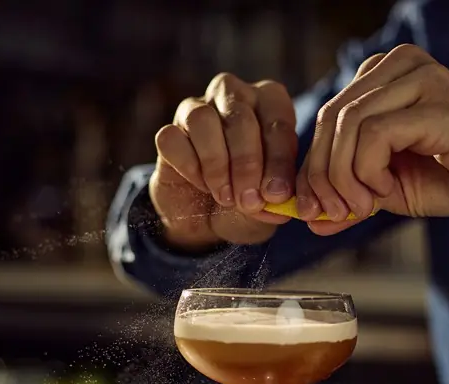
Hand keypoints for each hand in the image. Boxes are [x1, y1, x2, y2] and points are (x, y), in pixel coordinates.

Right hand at [150, 74, 297, 248]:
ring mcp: (196, 109)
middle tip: (249, 201)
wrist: (208, 222)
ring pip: (202, 120)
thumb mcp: (272, 203)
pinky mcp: (169, 132)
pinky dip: (189, 167)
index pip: (278, 122)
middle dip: (246, 165)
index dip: (279, 161)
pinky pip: (172, 138)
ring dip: (216, 165)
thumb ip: (278, 196)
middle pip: (239, 117)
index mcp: (270, 102)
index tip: (276, 194)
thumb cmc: (249, 199)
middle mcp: (233, 95)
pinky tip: (201, 185)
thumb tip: (278, 194)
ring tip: (225, 196)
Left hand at [298, 45, 448, 235]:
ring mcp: (420, 78)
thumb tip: (309, 219)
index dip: (312, 166)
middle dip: (322, 175)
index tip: (314, 209)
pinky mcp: (436, 103)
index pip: (328, 116)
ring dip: (344, 177)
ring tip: (363, 205)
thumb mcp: (394, 189)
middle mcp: (400, 65)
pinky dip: (368, 172)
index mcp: (386, 75)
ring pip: (348, 125)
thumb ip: (352, 197)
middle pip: (331, 118)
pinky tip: (386, 190)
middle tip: (332, 213)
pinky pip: (375, 135)